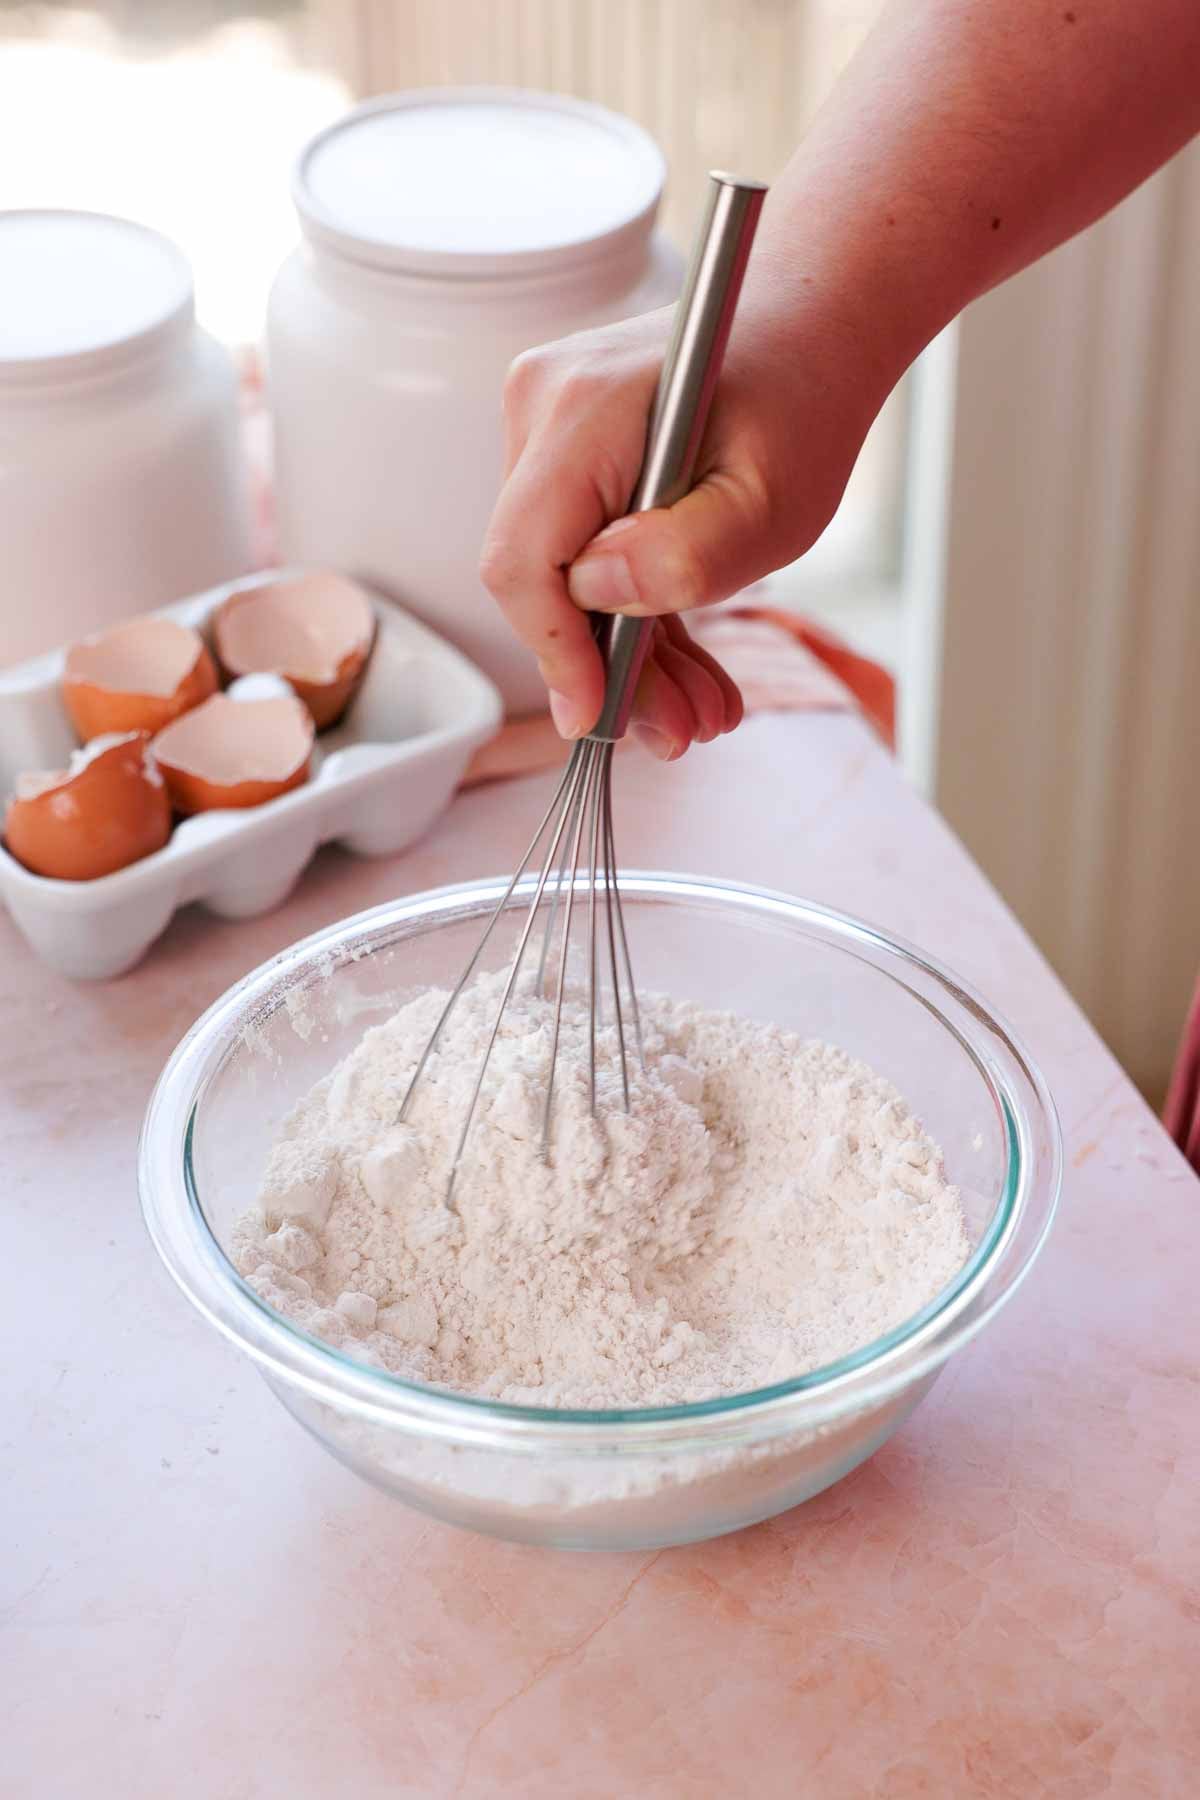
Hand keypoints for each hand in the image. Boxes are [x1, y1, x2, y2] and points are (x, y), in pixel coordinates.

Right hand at [480, 301, 881, 755]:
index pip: (523, 559)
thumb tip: (594, 597)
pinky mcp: (567, 451)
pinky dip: (635, 612)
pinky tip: (687, 666)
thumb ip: (685, 557)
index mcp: (583, 410)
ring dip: (632, 653)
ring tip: (703, 710)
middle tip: (684, 731)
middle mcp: (543, 409)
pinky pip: (585, 550)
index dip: (555, 652)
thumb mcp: (771, 503)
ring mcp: (547, 427)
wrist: (817, 319)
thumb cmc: (804, 396)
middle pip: (544, 577)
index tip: (600, 720)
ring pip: (566, 575)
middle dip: (611, 669)